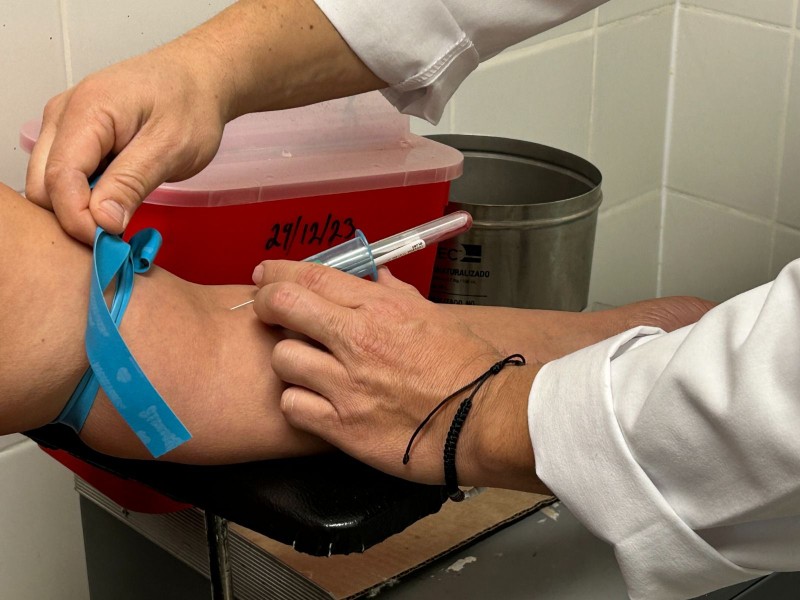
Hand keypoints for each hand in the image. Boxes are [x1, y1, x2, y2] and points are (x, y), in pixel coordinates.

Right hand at [25, 36, 231, 243]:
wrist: (197, 78)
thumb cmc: (190, 105)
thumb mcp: (171, 148)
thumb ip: (132, 183)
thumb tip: (101, 221)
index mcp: (86, 111)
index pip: (60, 178)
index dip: (78, 218)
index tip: (108, 243)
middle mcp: (63, 116)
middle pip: (43, 185)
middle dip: (73, 217)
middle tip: (116, 237)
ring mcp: (64, 125)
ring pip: (49, 183)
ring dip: (77, 208)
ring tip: (119, 217)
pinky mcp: (73, 137)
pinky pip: (64, 176)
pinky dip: (84, 197)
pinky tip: (114, 202)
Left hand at [252, 261, 545, 491]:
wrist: (484, 422)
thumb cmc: (468, 369)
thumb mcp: (436, 317)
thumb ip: (398, 295)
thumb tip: (376, 278)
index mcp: (382, 309)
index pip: (313, 277)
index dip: (279, 273)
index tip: (266, 275)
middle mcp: (358, 341)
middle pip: (284, 307)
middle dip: (266, 304)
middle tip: (268, 311)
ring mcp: (347, 385)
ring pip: (282, 358)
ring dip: (288, 359)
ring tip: (306, 367)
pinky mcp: (343, 427)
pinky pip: (292, 406)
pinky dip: (297, 402)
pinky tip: (314, 402)